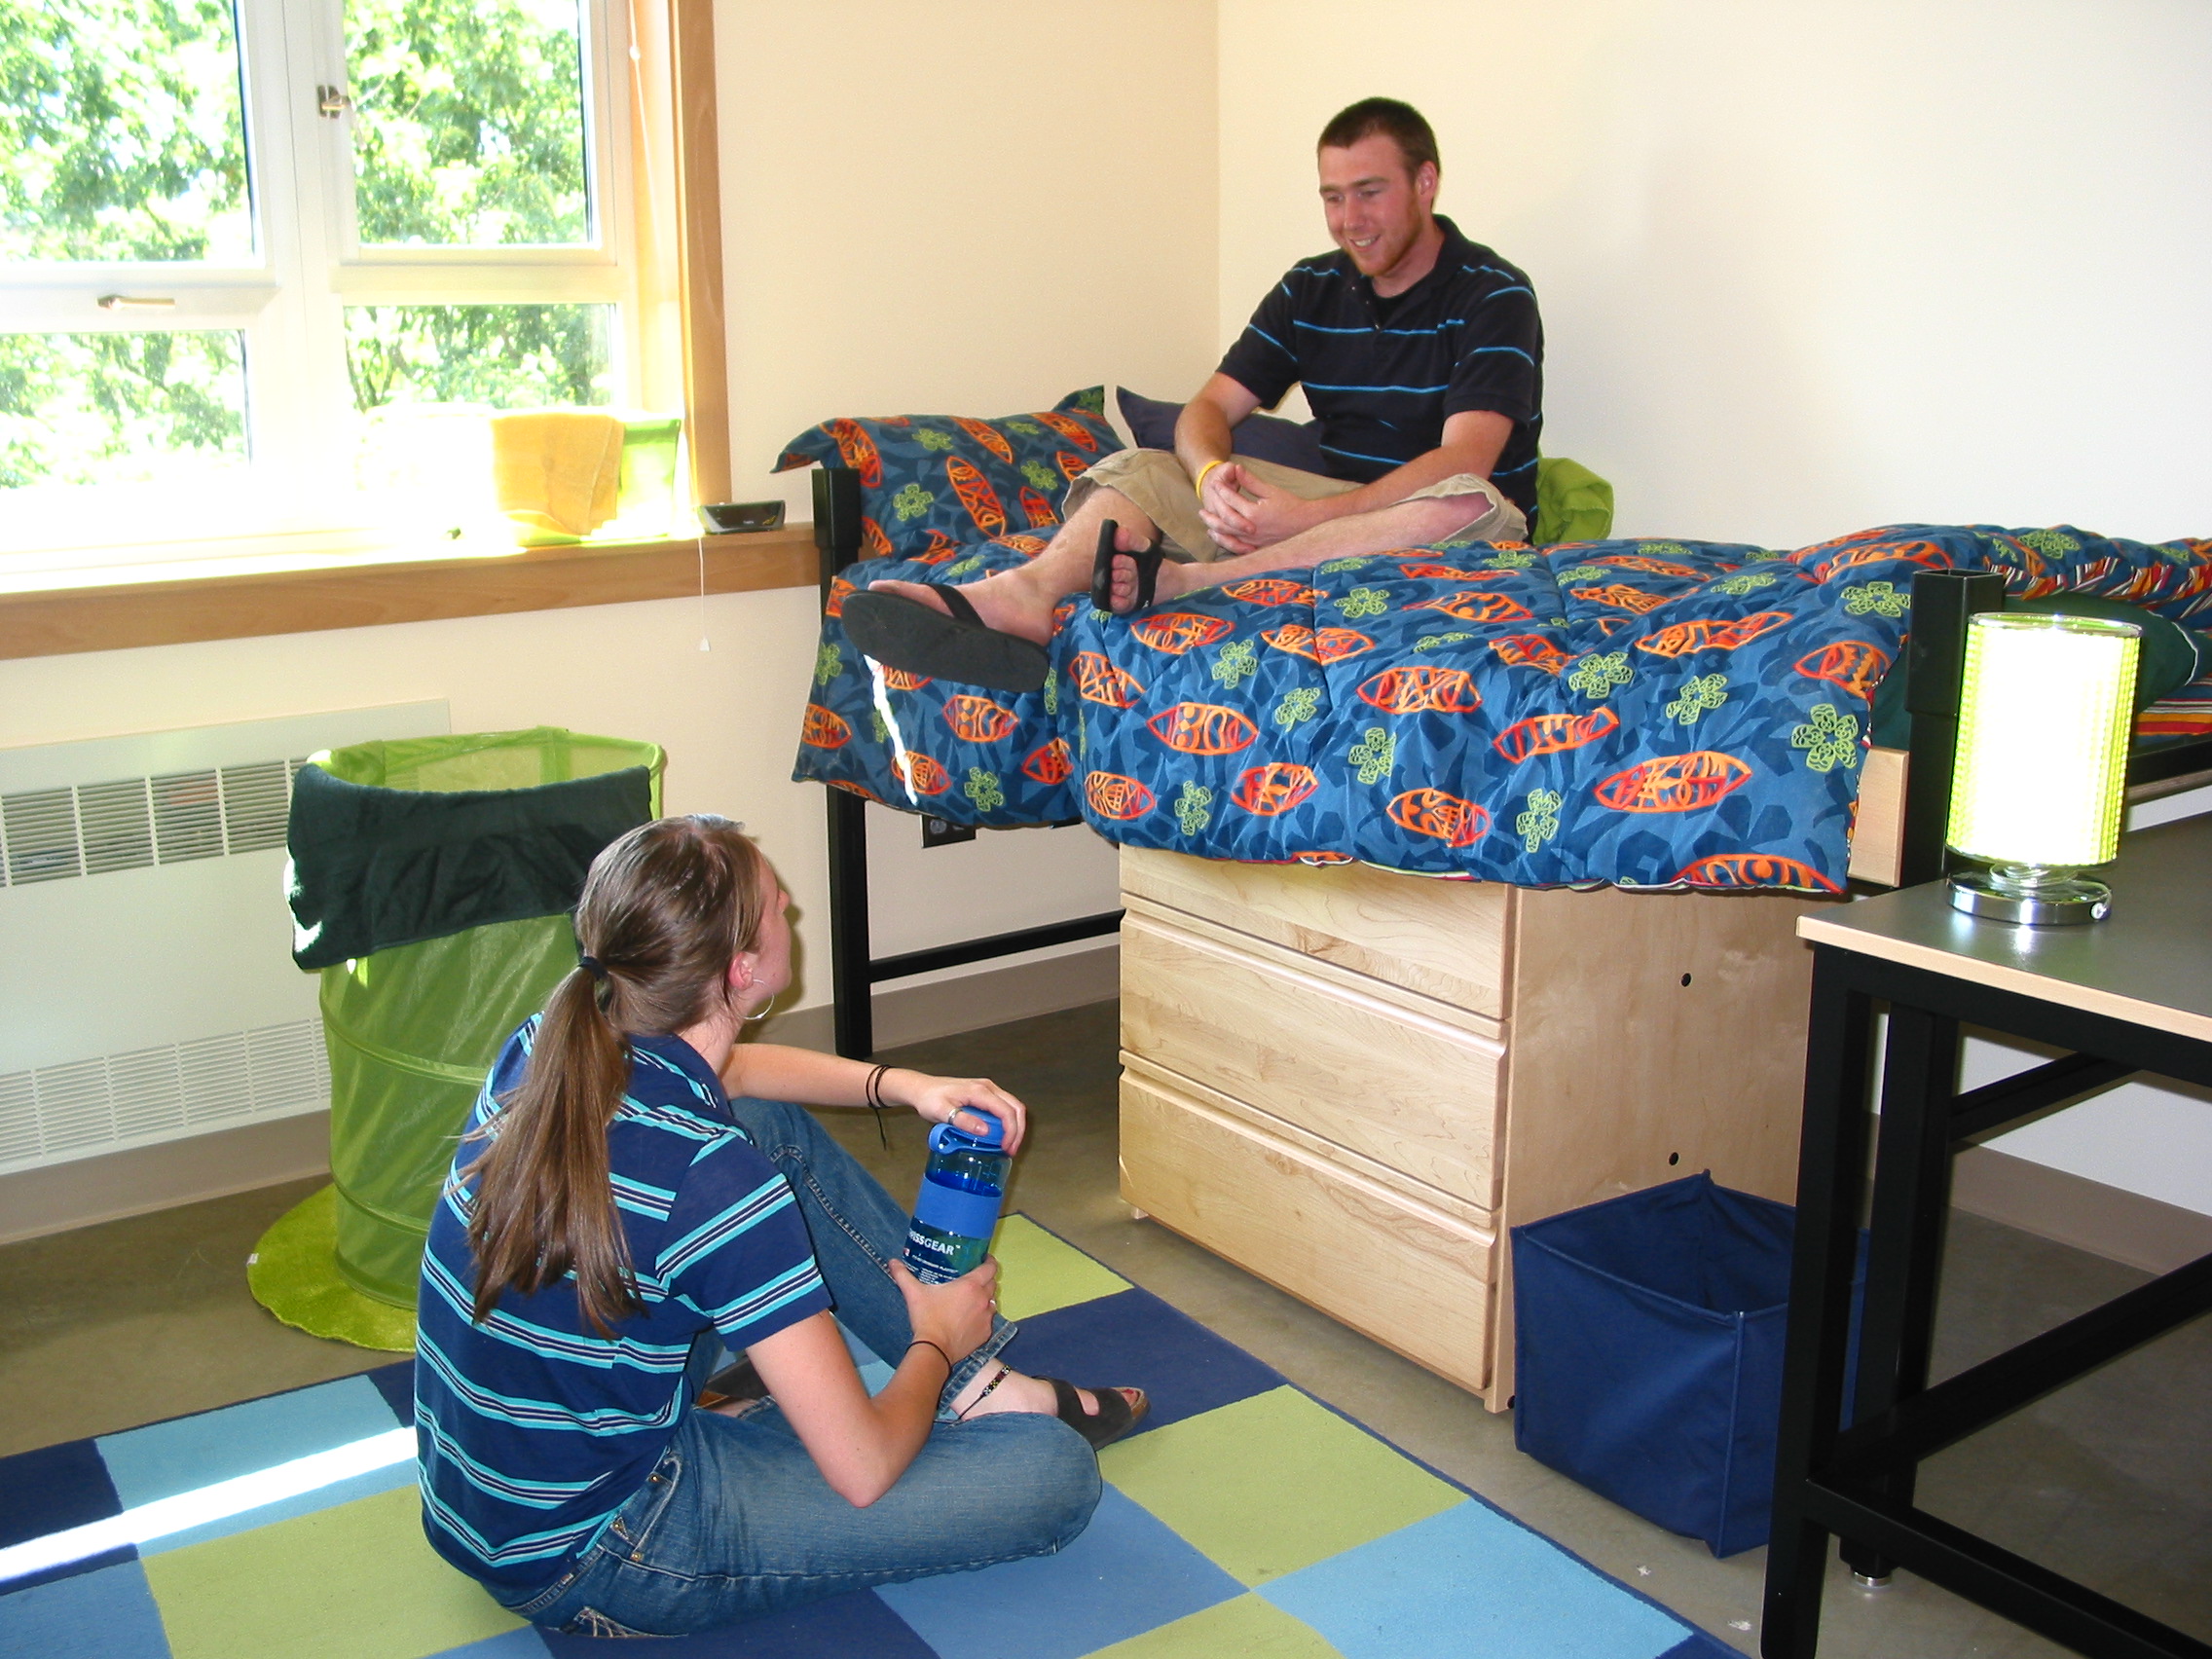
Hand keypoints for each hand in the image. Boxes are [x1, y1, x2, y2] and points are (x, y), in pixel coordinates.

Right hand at [888, 1255, 996, 1366]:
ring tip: (972, 1300)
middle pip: (992, 1284)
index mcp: (971, 1286)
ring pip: (992, 1302)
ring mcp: (986, 1317)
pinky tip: (970, 1319)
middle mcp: (983, 1299)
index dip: (989, 1261)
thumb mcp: (914, 1294)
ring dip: (985, 1299)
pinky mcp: (985, 1333)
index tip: (984, 1259)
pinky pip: (988, 1320)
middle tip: (972, 1280)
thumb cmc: (927, 1318)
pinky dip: (982, 1317)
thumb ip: (903, 1275)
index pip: (990, 1268)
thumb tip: (893, 1262)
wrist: (934, 1349)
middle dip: (985, 1280)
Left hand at [891, 1070, 1027, 1153]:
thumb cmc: (929, 1099)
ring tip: (1008, 1145)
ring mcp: (987, 1089)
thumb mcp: (942, 1112)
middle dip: (1018, 1130)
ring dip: (1014, 1126)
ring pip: (1012, 1106)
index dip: (1011, 1131)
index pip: (1006, 1111)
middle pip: (1015, 1107)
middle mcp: (988, 1087)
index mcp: (979, 1091)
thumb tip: (985, 1131)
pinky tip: (1000, 1135)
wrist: (921, 1088)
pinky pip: (1003, 1106)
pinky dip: (1007, 1121)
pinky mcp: (984, 1094)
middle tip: (1011, 1149)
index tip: (1006, 1148)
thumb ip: (963, 1121)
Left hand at [1199, 464, 1326, 552]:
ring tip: (1207, 524)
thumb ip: (1251, 481)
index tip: (1215, 484)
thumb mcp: (1270, 490)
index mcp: (1253, 512)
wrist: (1306, 523)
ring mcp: (1253, 540)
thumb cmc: (1290, 505)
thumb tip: (1236, 468)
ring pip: (1228, 536)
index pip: (1230, 500)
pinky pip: (1237, 547)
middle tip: (1201, 510)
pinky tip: (1221, 538)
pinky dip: (1226, 542)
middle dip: (1211, 513)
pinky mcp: (1257, 547)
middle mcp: (1250, 528)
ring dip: (1215, 529)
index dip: (1221, 490)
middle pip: (1223, 520)